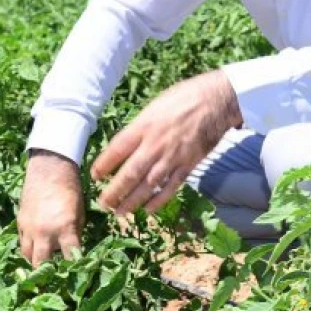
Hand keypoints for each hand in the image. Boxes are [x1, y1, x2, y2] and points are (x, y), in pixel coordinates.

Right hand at [18, 149, 84, 266]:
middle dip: (48, 272)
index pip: (70, 257)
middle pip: (42, 264)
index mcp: (65, 229)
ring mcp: (29, 228)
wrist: (49, 170)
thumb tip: (72, 250)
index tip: (75, 275)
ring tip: (44, 264)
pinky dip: (29, 248)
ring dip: (36, 261)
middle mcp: (45, 232)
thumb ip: (75, 233)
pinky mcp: (20, 222)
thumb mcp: (79, 213)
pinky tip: (36, 248)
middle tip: (54, 276)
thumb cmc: (70, 190)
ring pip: (27, 255)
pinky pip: (22, 242)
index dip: (73, 268)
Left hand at [91, 70, 241, 214]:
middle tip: (103, 203)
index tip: (94, 176)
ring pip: (148, 185)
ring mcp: (172, 157)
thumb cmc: (183, 98)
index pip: (116, 150)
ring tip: (120, 212)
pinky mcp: (188, 165)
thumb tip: (125, 146)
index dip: (103, 166)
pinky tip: (147, 210)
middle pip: (130, 174)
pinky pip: (170, 188)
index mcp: (143, 126)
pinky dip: (157, 201)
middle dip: (114, 192)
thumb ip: (139, 128)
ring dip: (132, 201)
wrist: (216, 101)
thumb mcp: (153, 107)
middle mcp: (155, 144)